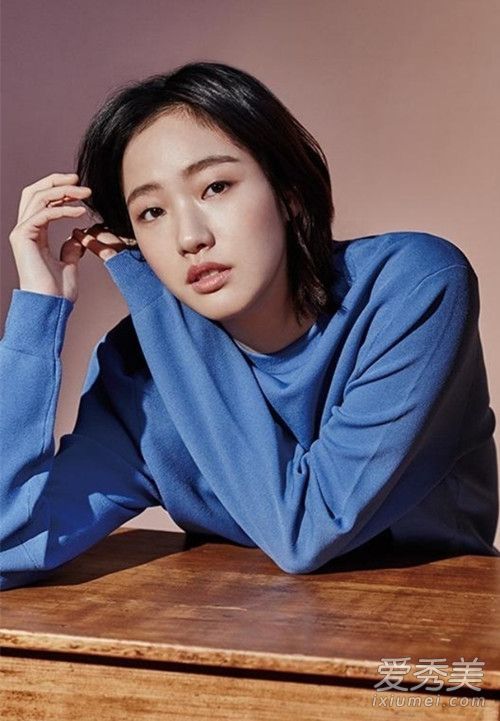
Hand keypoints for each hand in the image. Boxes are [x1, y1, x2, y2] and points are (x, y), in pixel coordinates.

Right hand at [8, 172, 133, 302]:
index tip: (82, 189)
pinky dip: (63, 209)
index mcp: (34, 233)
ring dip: (63, 192)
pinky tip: (81, 212)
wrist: (50, 307)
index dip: (60, 190)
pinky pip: (43, 213)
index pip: (42, 201)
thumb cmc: (58, 292)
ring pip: (38, 197)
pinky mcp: (22, 237)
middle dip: (56, 181)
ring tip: (85, 193)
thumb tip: (77, 237)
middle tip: (78, 179)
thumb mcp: (69, 264)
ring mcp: (21, 232)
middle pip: (35, 191)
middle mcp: (25, 229)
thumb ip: (71, 248)